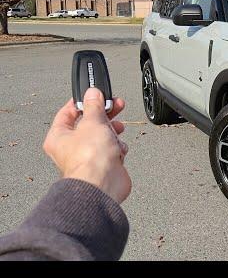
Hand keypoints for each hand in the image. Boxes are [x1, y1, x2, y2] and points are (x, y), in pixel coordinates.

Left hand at [43, 88, 130, 203]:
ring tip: (119, 128)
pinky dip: (117, 147)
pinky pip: (110, 149)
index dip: (82, 101)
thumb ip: (94, 105)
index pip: (67, 112)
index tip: (95, 94)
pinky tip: (119, 148)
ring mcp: (87, 156)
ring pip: (101, 136)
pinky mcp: (102, 165)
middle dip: (104, 115)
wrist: (103, 184)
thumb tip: (92, 93)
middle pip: (88, 123)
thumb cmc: (90, 158)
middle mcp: (70, 148)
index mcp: (58, 137)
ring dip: (112, 131)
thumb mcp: (92, 121)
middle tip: (115, 105)